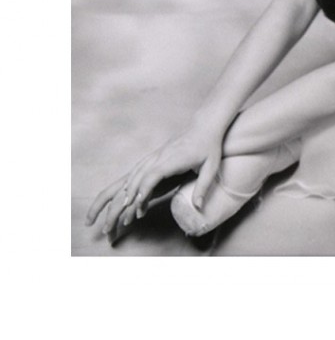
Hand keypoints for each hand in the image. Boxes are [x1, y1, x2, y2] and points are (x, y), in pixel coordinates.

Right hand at [85, 127, 223, 237]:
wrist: (204, 126)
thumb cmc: (209, 146)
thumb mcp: (212, 166)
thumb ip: (203, 186)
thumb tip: (199, 207)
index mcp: (173, 159)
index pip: (153, 175)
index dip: (144, 189)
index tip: (136, 204)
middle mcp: (160, 157)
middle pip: (137, 177)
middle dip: (125, 197)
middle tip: (119, 213)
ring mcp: (155, 156)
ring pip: (133, 174)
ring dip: (122, 191)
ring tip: (116, 209)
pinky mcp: (154, 157)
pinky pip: (137, 171)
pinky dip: (129, 184)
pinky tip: (127, 198)